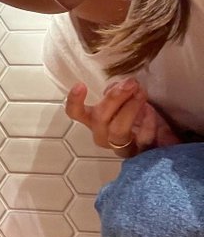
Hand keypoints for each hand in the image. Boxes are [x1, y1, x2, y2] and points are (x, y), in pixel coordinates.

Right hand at [65, 78, 179, 153]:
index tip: (80, 85)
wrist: (163, 138)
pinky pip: (142, 138)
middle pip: (99, 119)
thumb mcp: (125, 99)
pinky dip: (147, 122)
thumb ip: (117, 92)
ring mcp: (121, 147)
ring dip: (129, 109)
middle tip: (131, 83)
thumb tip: (120, 86)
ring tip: (141, 93)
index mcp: (94, 121)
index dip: (74, 101)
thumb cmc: (139, 115)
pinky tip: (151, 110)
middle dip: (114, 98)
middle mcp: (103, 136)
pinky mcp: (141, 153)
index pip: (76, 113)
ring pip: (117, 131)